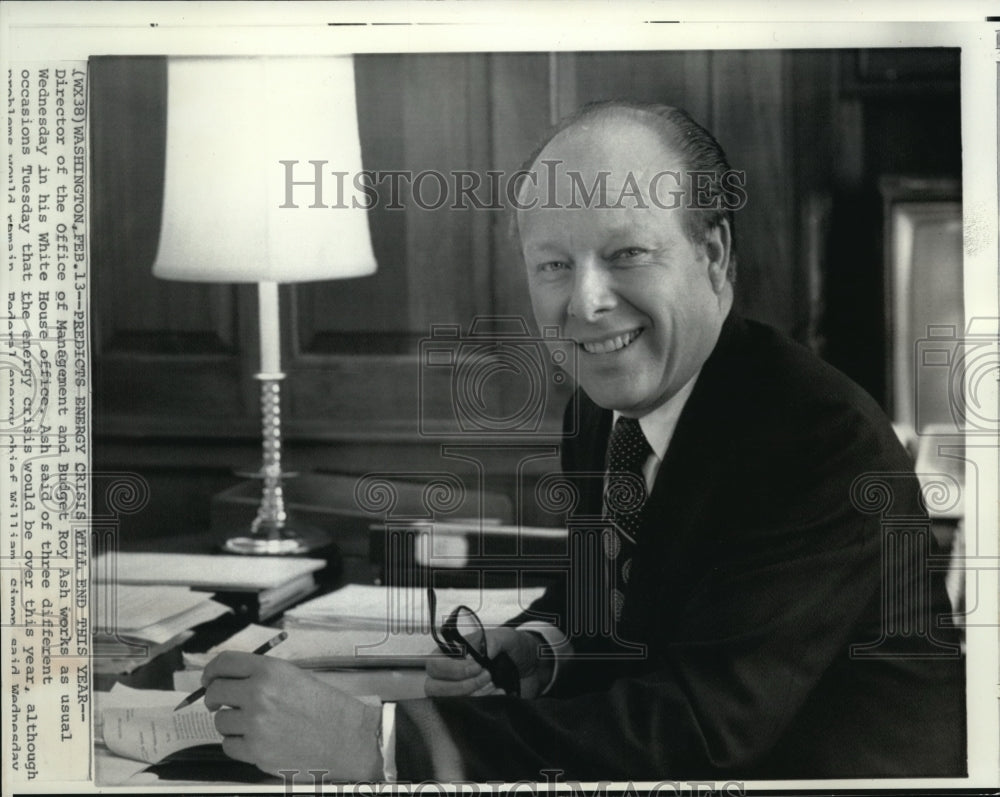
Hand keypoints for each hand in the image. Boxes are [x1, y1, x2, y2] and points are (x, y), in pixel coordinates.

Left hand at [203, 652, 382, 780]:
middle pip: (215, 692)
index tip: (209, 678)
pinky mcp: (256, 752)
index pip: (224, 664)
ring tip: (252, 724)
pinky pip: (229, 745)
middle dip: (214, 698)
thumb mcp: (295, 677)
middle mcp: (258, 694)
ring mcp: (255, 724)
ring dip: (230, 722)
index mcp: (269, 670)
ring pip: (220, 721)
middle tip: (221, 703)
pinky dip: (238, 743)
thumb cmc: (326, 707)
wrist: (347, 737)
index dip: (211, 671)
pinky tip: (256, 739)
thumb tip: (229, 679)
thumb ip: (261, 675)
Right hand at [425, 628, 551, 698]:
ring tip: (494, 684)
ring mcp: (458, 694)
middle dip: (462, 685)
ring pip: (448, 703)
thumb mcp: (504, 637)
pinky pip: (465, 714)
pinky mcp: (471, 707)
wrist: (532, 667)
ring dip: (473, 696)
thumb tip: (483, 653)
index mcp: (450, 654)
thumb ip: (491, 640)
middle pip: (434, 688)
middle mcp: (448, 675)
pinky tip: (499, 694)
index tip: (477, 666)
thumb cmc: (513, 648)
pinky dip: (482, 706)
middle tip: (487, 676)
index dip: (453, 668)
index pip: (434, 664)